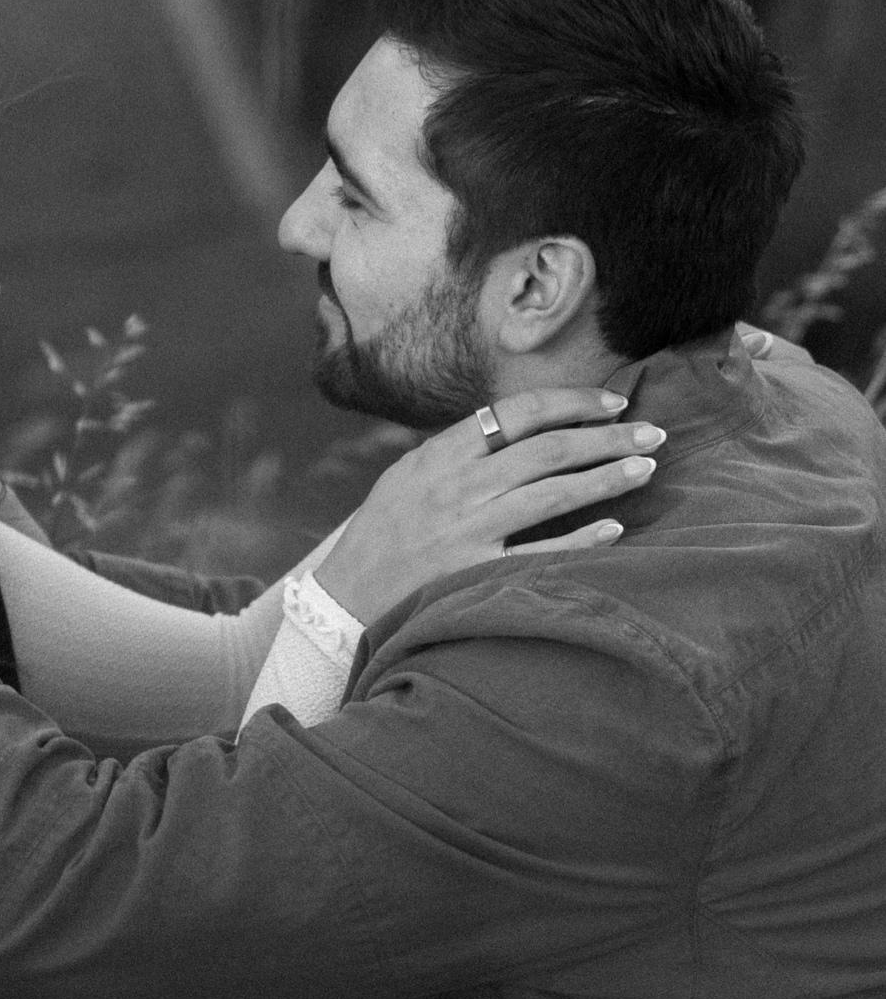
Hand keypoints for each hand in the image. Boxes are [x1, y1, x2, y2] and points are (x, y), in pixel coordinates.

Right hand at [314, 388, 661, 625]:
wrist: (344, 597)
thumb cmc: (382, 532)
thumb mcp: (408, 474)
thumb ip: (458, 451)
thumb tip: (518, 427)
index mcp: (442, 453)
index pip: (517, 411)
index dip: (571, 402)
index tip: (613, 401)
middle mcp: (459, 486)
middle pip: (547, 449)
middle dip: (606, 436)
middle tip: (653, 432)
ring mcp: (469, 530)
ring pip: (553, 493)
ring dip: (606, 477)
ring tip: (646, 467)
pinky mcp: (477, 574)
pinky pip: (542, 553)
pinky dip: (582, 538)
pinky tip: (615, 528)